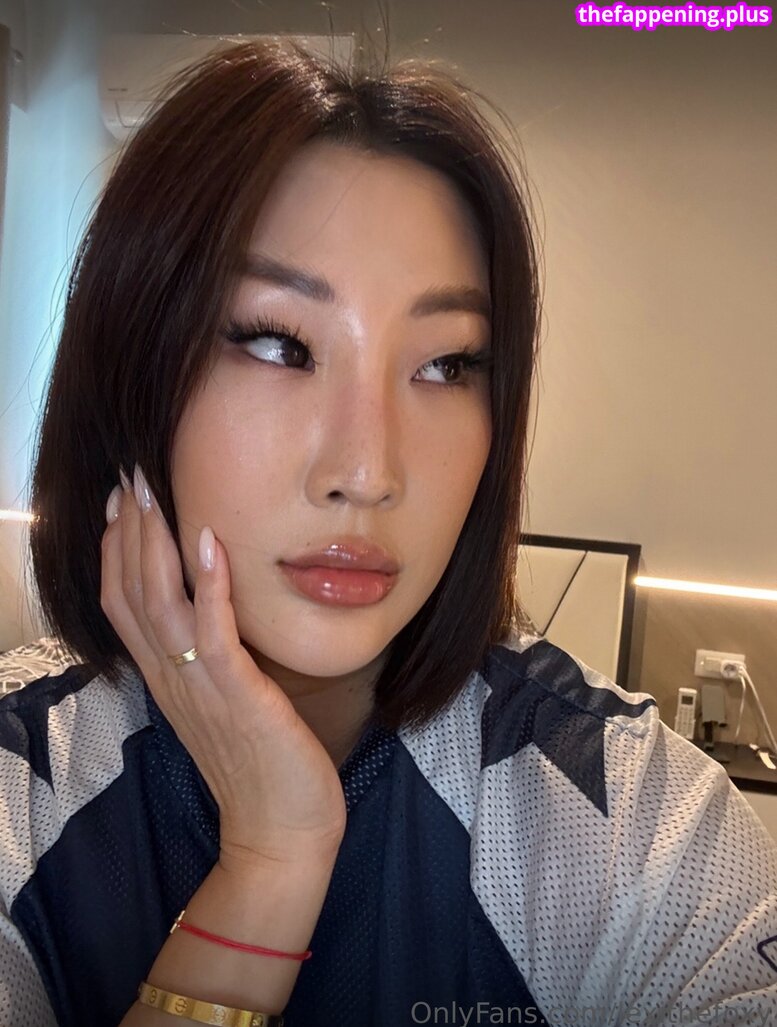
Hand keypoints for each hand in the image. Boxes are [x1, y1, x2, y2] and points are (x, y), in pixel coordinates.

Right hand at [100, 465, 347, 873]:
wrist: (279, 831)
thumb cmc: (259, 765)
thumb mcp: (223, 703)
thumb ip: (208, 661)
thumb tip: (214, 616)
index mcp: (167, 679)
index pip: (123, 605)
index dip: (117, 551)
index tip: (122, 504)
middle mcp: (171, 678)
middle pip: (130, 593)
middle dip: (128, 531)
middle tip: (128, 476)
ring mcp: (199, 686)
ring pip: (158, 603)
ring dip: (153, 543)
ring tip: (150, 491)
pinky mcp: (236, 694)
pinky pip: (213, 632)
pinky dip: (208, 584)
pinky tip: (209, 540)